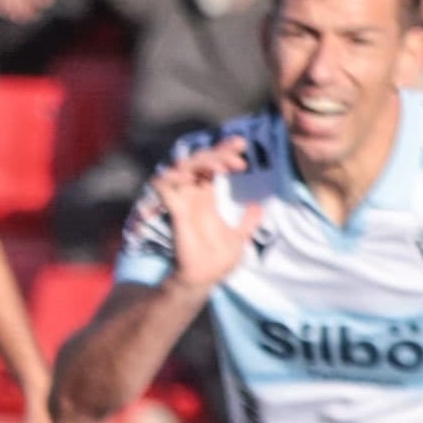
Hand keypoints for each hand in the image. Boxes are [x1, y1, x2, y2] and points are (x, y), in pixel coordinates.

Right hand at [147, 135, 263, 294]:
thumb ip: (247, 222)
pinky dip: (172, 177)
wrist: (204, 278)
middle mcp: (192, 196)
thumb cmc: (217, 261)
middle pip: (198, 160)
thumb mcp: (239, 237)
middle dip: (218, 152)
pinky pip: (164, 187)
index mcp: (205, 198)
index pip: (211, 165)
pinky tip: (191, 176)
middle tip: (240, 155)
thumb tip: (257, 207)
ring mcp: (182, 202)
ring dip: (202, 161)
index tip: (243, 144)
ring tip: (224, 167)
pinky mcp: (176, 212)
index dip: (223, 151)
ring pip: (182, 167)